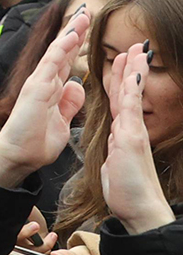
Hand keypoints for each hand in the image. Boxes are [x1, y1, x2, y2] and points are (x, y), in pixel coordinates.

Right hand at [0, 2, 89, 187]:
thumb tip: (76, 84)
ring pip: (57, 52)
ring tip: (82, 16)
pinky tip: (71, 35)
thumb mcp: (62, 120)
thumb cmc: (36, 141)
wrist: (19, 155)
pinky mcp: (36, 88)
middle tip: (86, 12)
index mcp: (51, 89)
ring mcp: (39, 83)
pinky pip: (51, 63)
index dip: (77, 44)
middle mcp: (44, 82)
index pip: (66, 61)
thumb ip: (69, 102)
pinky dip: (62, 48)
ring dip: (70, 33)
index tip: (87, 28)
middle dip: (74, 32)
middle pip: (62, 51)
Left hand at [103, 42, 176, 231]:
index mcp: (123, 132)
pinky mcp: (132, 138)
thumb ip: (117, 146)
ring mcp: (133, 131)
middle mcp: (130, 128)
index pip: (121, 100)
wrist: (138, 208)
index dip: (121, 80)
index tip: (123, 61)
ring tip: (138, 51)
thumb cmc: (127, 189)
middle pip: (129, 92)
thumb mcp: (117, 161)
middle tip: (136, 47)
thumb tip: (116, 138)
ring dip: (134, 71)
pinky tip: (134, 74)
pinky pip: (130, 109)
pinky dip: (131, 91)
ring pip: (132, 95)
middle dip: (131, 68)